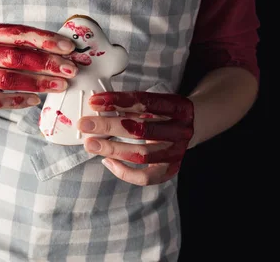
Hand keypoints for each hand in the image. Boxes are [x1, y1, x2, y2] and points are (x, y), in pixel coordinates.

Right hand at [0, 21, 77, 117]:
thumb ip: (21, 46)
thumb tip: (64, 51)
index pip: (17, 33)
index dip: (45, 39)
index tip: (69, 48)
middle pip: (14, 56)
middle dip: (47, 63)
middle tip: (70, 70)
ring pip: (6, 79)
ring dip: (38, 83)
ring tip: (60, 86)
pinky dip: (18, 100)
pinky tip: (35, 101)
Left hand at [77, 91, 193, 185]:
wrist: (195, 126)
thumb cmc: (165, 112)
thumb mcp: (154, 103)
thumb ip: (131, 106)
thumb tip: (97, 109)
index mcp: (178, 106)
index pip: (145, 102)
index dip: (118, 101)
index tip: (94, 101)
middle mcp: (181, 130)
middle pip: (141, 129)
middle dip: (109, 126)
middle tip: (85, 124)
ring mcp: (177, 151)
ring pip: (141, 154)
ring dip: (112, 149)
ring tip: (90, 144)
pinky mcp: (171, 169)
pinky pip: (146, 177)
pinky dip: (124, 172)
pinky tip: (106, 161)